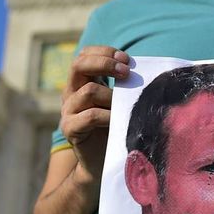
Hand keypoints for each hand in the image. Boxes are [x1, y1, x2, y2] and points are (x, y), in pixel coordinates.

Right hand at [60, 46, 130, 183]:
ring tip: (123, 106)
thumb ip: (122, 85)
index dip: (104, 52)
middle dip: (105, 63)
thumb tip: (146, 68)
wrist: (101, 161)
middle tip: (126, 72)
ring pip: (88, 91)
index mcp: (81, 82)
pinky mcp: (70, 129)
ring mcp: (68, 110)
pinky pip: (90, 115)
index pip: (84, 55)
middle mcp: (71, 93)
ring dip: (112, 96)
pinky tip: (118, 120)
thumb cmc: (114, 127)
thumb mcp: (118, 101)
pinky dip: (108, 115)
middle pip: (78, 64)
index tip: (127, 60)